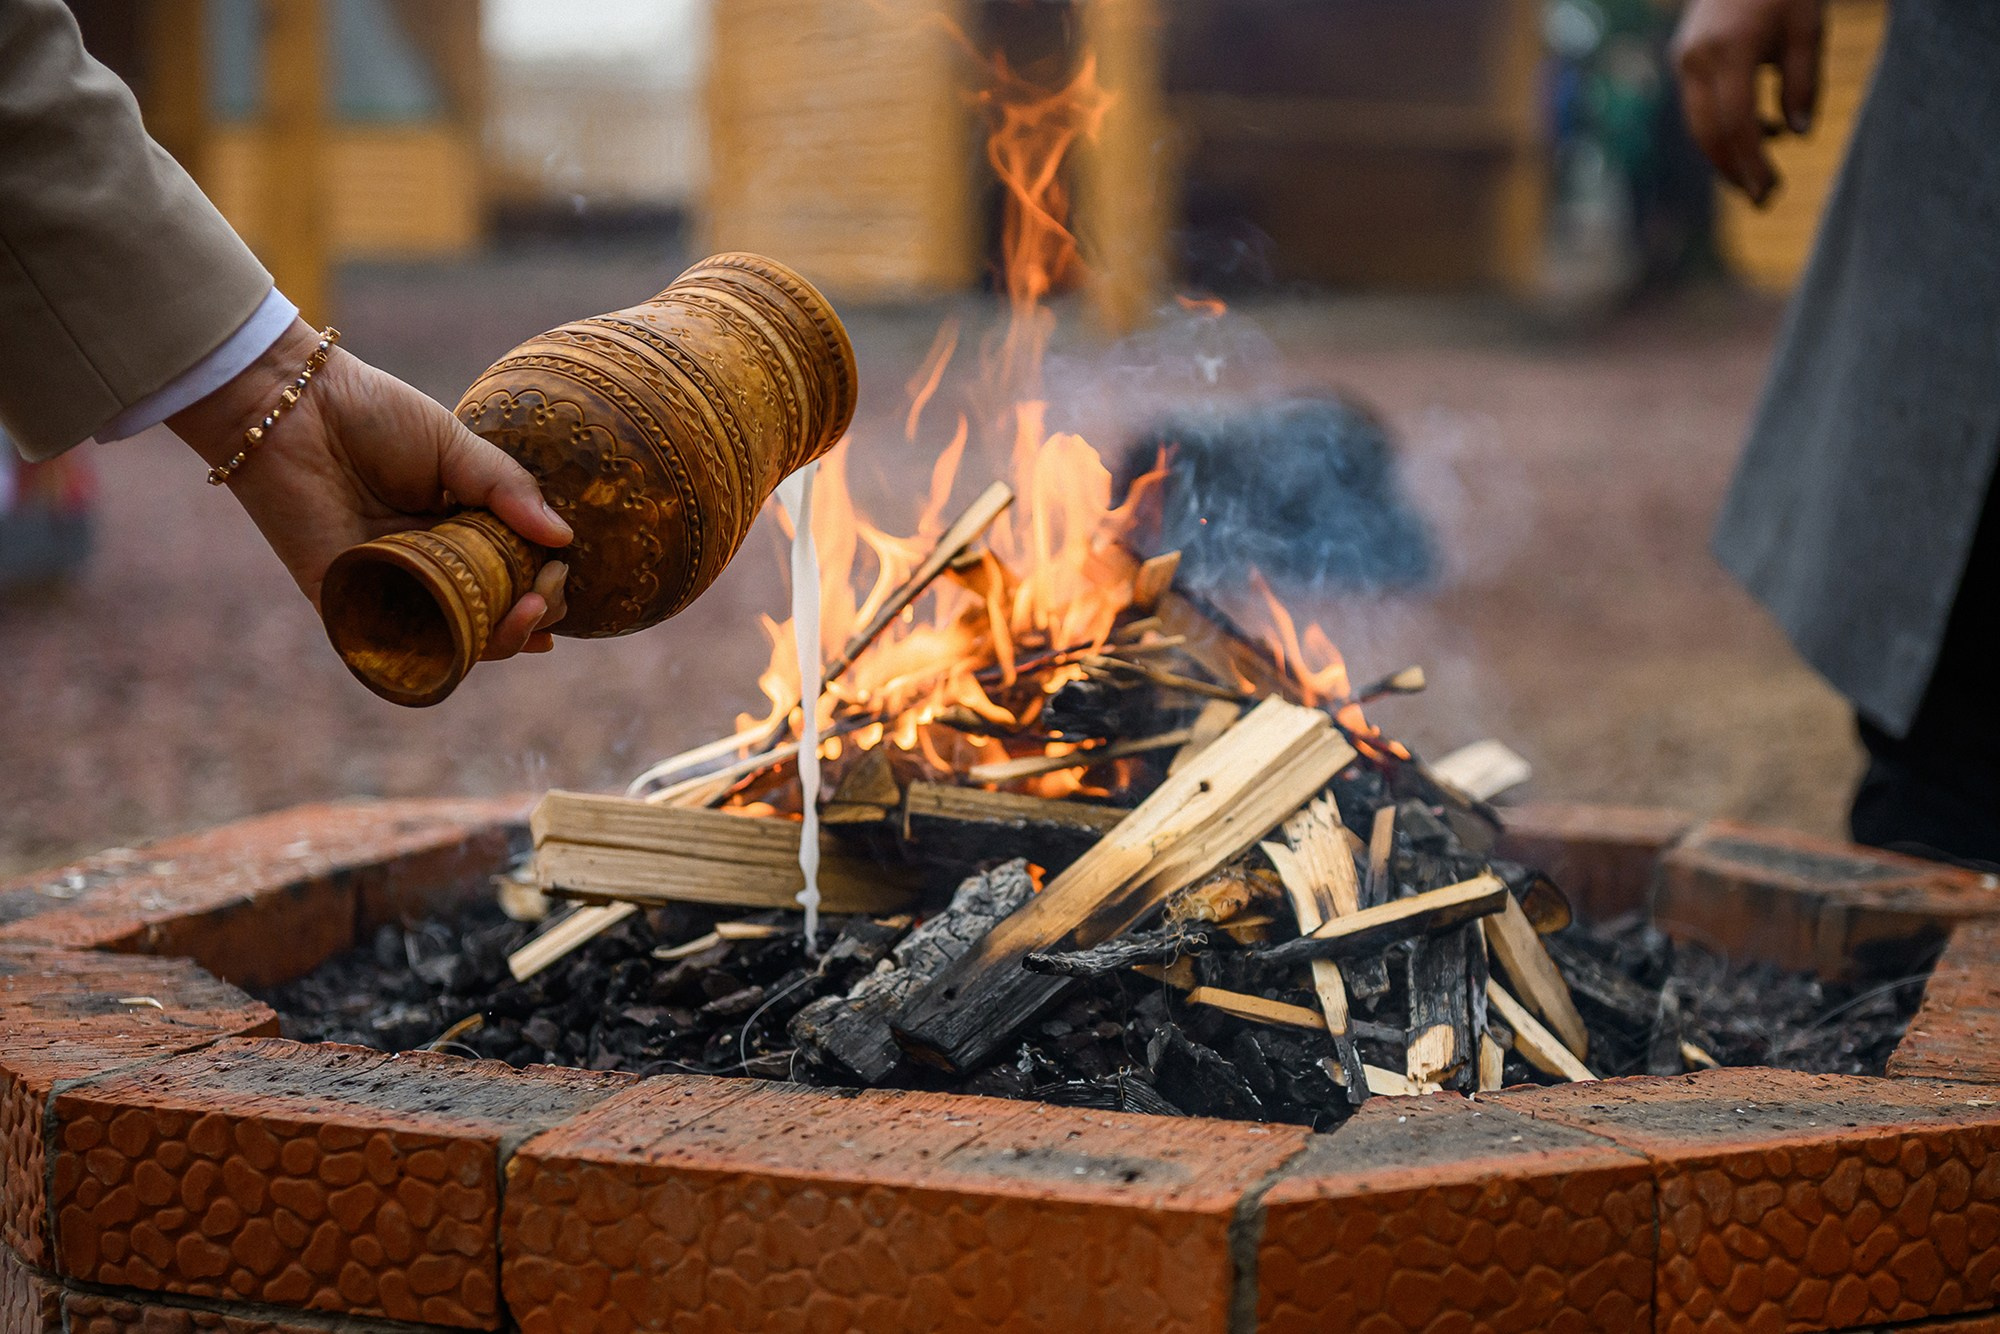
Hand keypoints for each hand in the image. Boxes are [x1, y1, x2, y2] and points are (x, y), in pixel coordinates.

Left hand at [169, 319, 572, 658]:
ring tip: (530, 615)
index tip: (561, 569)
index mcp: (455, 528)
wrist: (293, 406)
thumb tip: (564, 539)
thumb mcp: (456, 447)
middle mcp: (426, 565)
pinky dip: (449, 650)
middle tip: (547, 595)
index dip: (543, 584)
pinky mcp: (347, 603)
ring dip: (502, 641)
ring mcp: (388, 587)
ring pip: (455, 639)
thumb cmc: (371, 414)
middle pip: (492, 615)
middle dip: (533, 615)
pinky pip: (402, 644)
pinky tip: (486, 635)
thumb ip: (508, 491)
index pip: (511, 574)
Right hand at [1671, 0, 1824, 205]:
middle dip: (1734, 171)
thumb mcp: (1809, 29)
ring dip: (1728, 155)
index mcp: (1729, 52)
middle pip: (1708, 134)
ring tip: (1761, 176)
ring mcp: (1685, 59)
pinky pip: (1701, 106)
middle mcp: (1696, 60)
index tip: (1770, 191)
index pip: (1737, 125)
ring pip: (1699, 125)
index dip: (1753, 164)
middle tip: (1764, 200)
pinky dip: (1725, 128)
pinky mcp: (1685, 58)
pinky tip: (1762, 132)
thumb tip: (1798, 136)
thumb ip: (1804, 84)